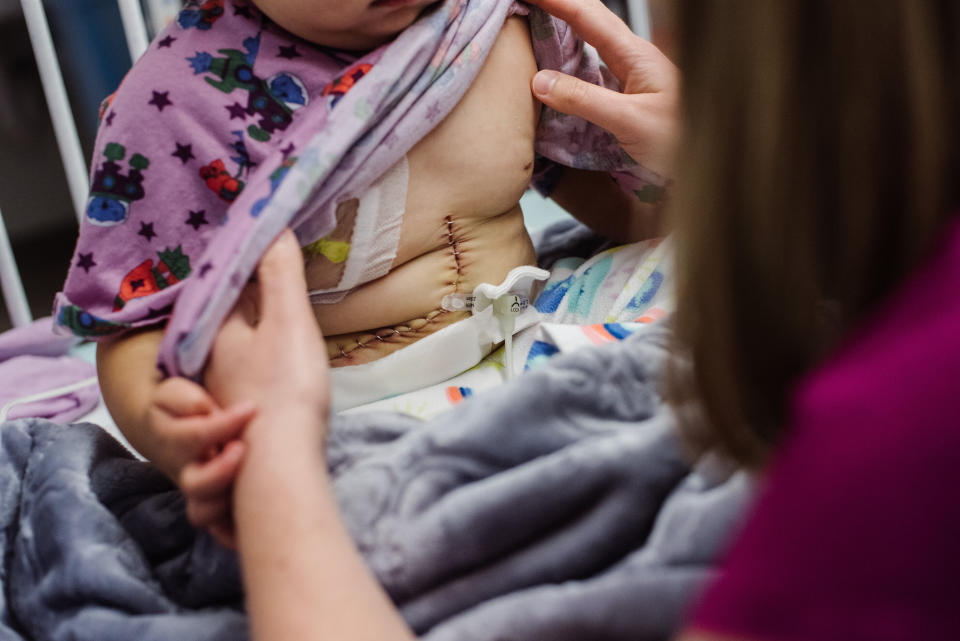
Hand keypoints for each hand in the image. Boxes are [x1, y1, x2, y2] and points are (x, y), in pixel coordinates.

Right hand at [146, 376, 254, 546]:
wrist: (173, 429)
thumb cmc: (182, 407)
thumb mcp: (176, 394)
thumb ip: (187, 400)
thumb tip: (206, 411)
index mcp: (175, 441)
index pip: (197, 436)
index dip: (224, 424)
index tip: (251, 408)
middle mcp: (188, 472)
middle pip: (197, 486)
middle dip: (220, 472)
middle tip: (242, 449)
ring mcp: (202, 493)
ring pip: (206, 512)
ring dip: (226, 503)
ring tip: (252, 482)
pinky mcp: (216, 507)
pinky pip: (222, 530)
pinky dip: (234, 533)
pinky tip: (258, 519)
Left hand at [205, 229, 329, 449]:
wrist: (279, 464)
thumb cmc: (285, 388)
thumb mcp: (288, 322)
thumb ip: (281, 276)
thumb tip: (273, 227)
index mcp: (219, 330)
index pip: (224, 284)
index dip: (241, 262)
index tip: (257, 242)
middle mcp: (212, 359)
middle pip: (228, 317)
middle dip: (244, 296)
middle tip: (268, 272)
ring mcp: (224, 391)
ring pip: (235, 349)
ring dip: (252, 330)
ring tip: (276, 313)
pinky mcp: (241, 417)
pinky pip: (245, 376)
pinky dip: (258, 362)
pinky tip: (278, 366)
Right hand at [528, 0, 679, 176]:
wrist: (713, 161)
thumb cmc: (683, 140)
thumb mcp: (630, 121)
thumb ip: (585, 100)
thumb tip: (541, 81)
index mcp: (635, 55)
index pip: (587, 15)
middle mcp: (632, 59)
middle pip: (588, 20)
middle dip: (556, 7)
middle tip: (524, 5)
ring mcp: (630, 77)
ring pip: (589, 43)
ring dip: (560, 30)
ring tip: (532, 27)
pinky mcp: (627, 97)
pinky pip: (591, 69)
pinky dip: (568, 62)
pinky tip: (555, 70)